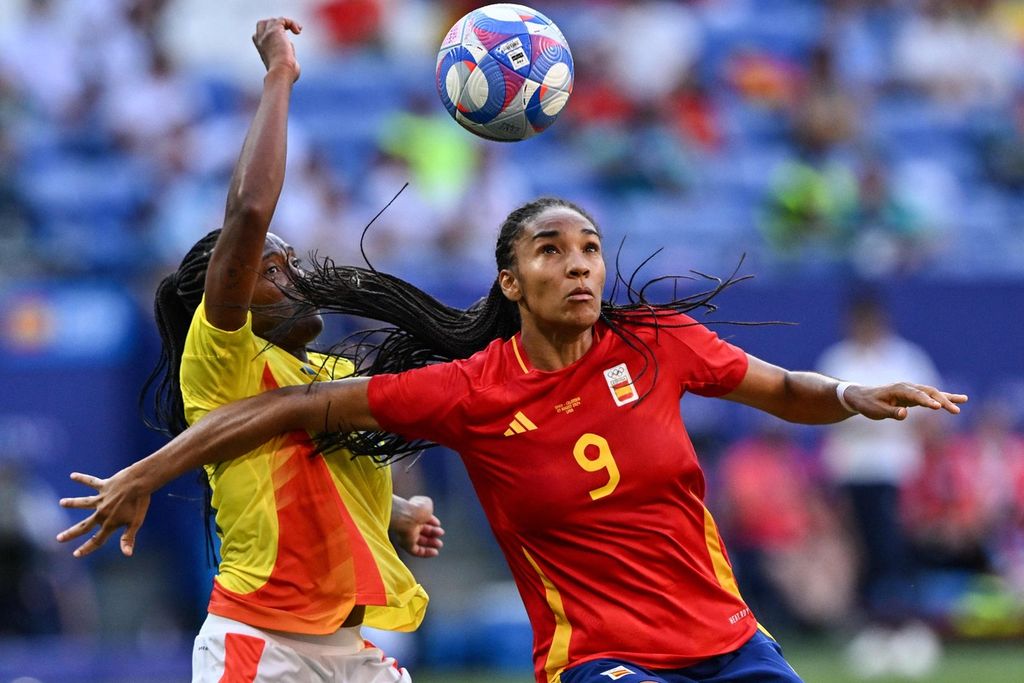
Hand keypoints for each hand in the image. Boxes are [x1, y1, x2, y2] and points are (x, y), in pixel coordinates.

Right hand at [56, 469, 151, 557]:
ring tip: (61, 502)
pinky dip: (82, 479)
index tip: (76, 554)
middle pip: (83, 526)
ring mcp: (101, 499)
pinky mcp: (104, 486)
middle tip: (58, 538)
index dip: (87, 548)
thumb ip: (128, 538)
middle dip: (71, 533)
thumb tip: (127, 555)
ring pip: (83, 502)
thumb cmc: (140, 503)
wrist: (140, 483)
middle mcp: (102, 512)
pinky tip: (73, 475)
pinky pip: (91, 482)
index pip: (97, 540)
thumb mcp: (136, 523)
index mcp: (110, 523)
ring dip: (72, 503)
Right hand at [253, 16, 301, 81]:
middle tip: (288, 32)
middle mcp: (261, 40)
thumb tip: (290, 49)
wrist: (281, 73)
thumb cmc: (286, 75)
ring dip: (287, 23)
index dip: (270, 34)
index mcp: (261, 49)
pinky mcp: (274, 31)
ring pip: (273, 20)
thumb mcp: (284, 64)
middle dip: (275, 25)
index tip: (283, 41)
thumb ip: (285, 55)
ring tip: (297, 31)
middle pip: (263, 23)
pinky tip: (298, 31)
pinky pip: (282, 19)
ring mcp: (266, 35)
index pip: (259, 34)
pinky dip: (291, 22)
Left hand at [391, 495, 444, 557]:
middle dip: (432, 532)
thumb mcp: (426, 504)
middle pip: (421, 530)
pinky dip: (425, 553)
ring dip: (430, 543)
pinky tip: (435, 552)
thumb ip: (427, 506)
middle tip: (441, 533)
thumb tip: (427, 509)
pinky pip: (416, 551)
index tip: (438, 523)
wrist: (405, 516)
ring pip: (419, 541)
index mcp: (412, 512)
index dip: (431, 521)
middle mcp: (408, 523)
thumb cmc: (416, 508)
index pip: (422, 518)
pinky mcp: (405, 544)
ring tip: (440, 544)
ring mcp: (406, 534)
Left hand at [844, 383, 967, 420]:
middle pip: (929, 392)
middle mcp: (908, 387)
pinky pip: (932, 396)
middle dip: (943, 401)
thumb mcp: (876, 411)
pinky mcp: (915, 396)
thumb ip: (891, 412)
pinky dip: (945, 397)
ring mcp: (912, 390)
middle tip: (955, 411)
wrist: (861, 396)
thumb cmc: (868, 404)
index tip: (938, 408)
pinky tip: (959, 399)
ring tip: (964, 400)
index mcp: (898, 390)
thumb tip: (904, 414)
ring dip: (947, 398)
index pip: (916, 395)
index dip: (927, 401)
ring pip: (933, 392)